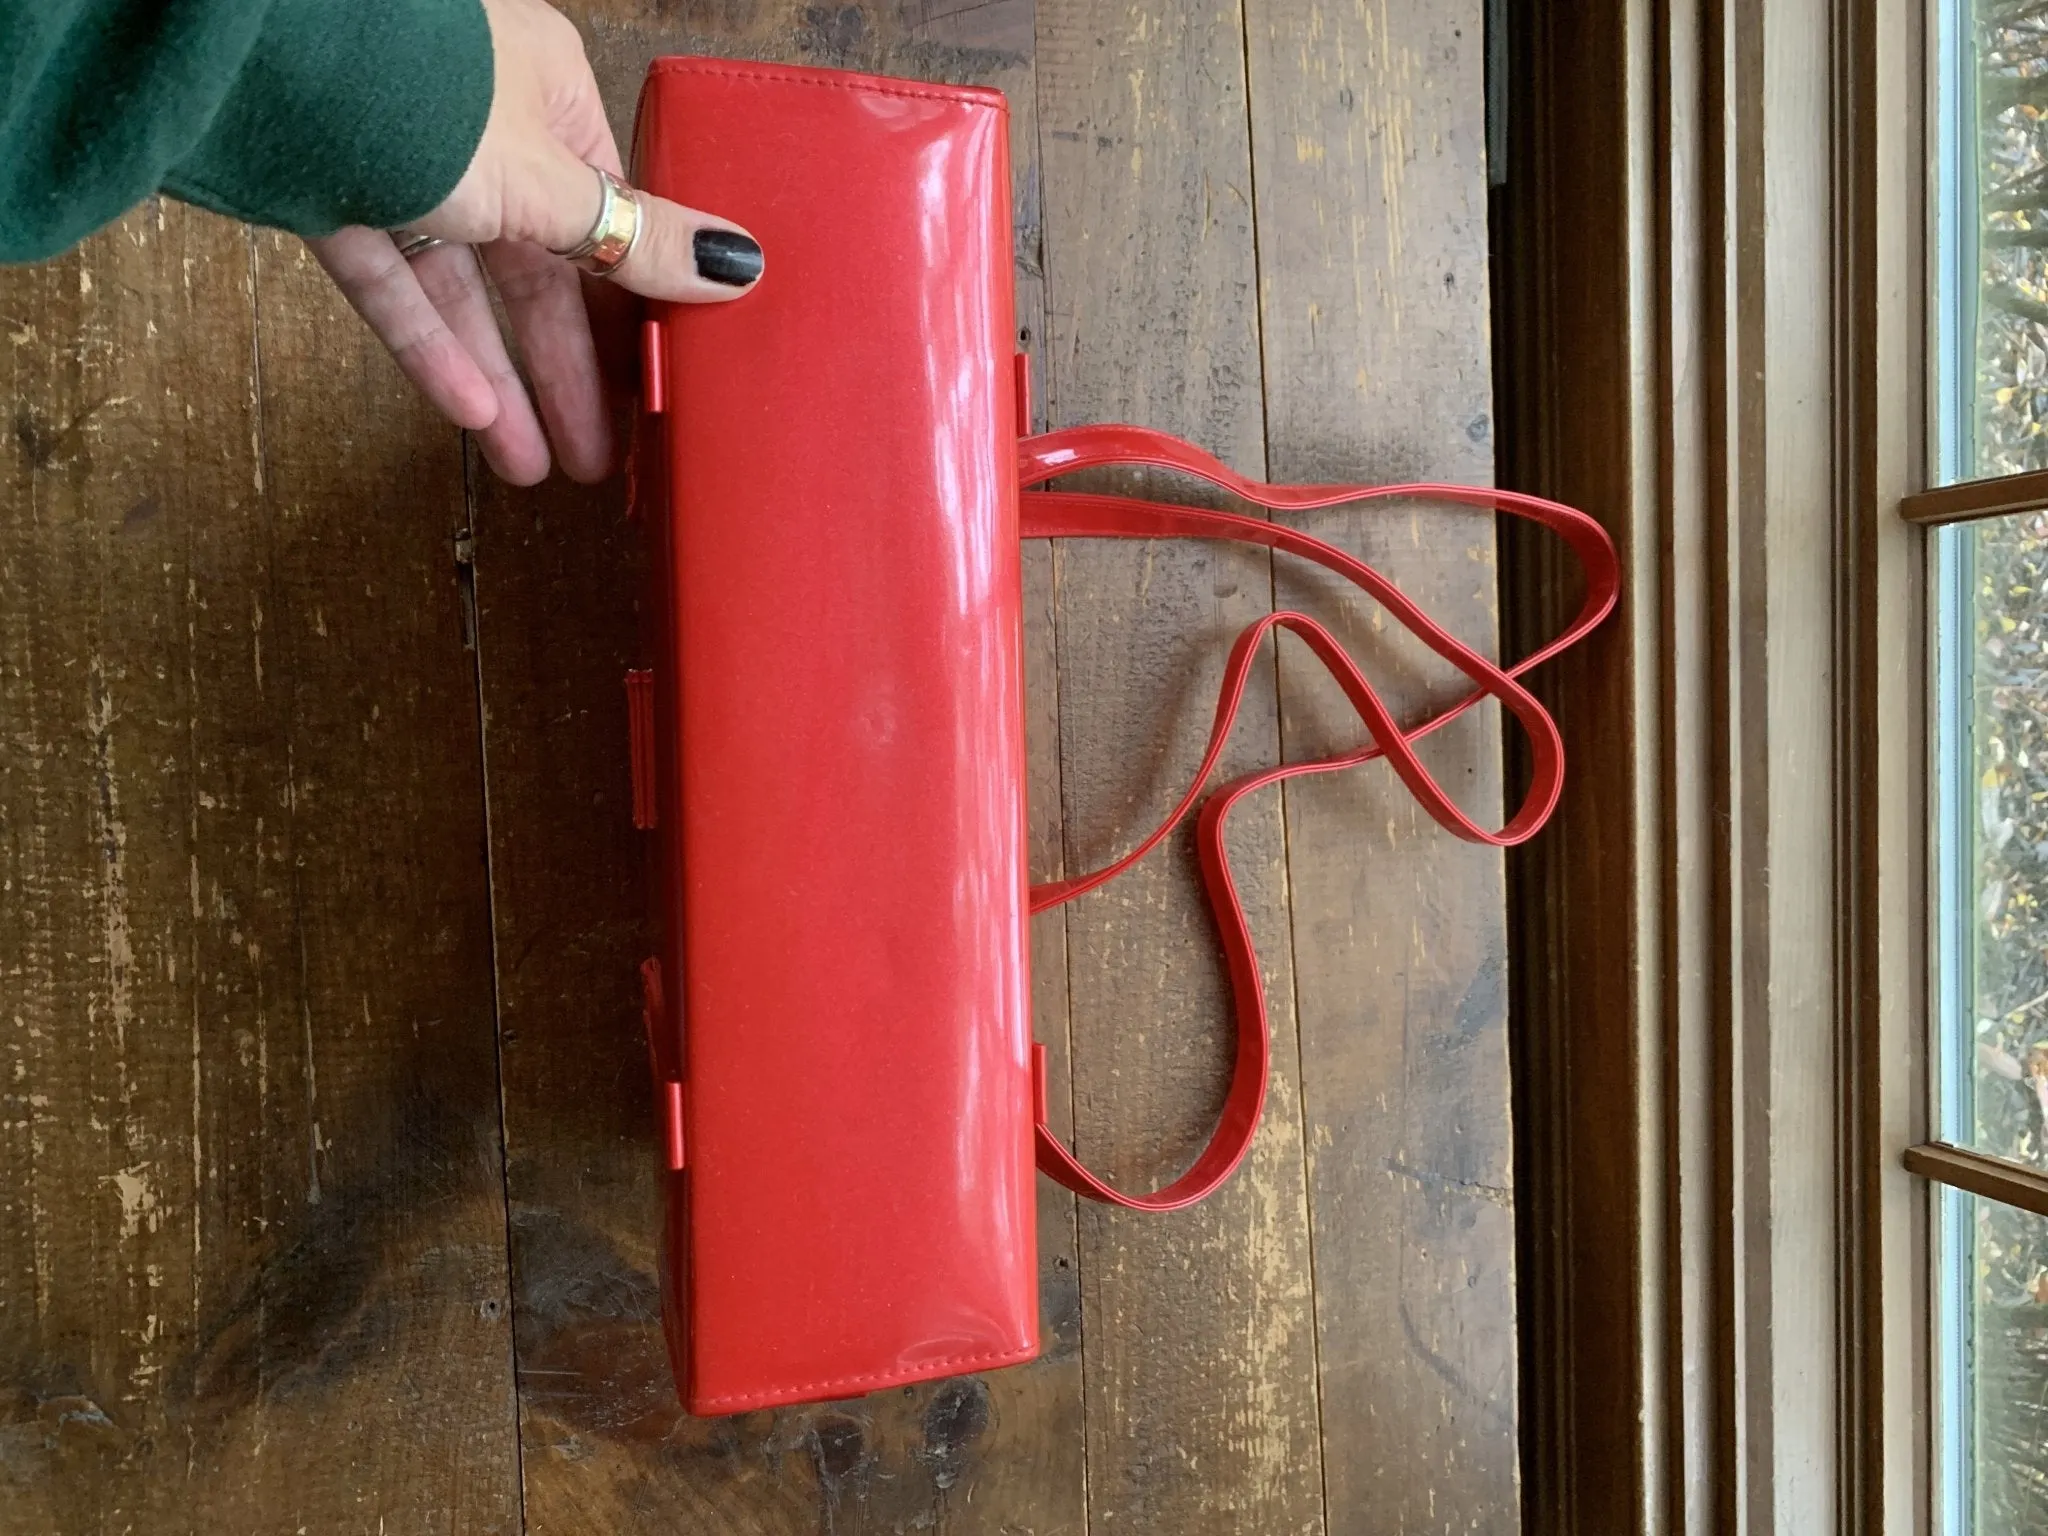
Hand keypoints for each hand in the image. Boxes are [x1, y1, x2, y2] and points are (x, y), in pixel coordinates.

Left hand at [306, 0, 761, 484]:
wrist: (266, 57)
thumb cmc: (424, 92)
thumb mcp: (551, 182)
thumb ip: (634, 240)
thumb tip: (737, 265)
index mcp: (550, 99)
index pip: (611, 220)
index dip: (637, 310)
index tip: (660, 383)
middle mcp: (485, 131)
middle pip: (544, 273)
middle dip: (570, 374)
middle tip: (603, 456)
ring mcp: (410, 167)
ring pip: (469, 293)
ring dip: (505, 384)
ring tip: (536, 468)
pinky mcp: (340, 198)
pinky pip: (400, 288)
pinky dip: (434, 350)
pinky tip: (473, 417)